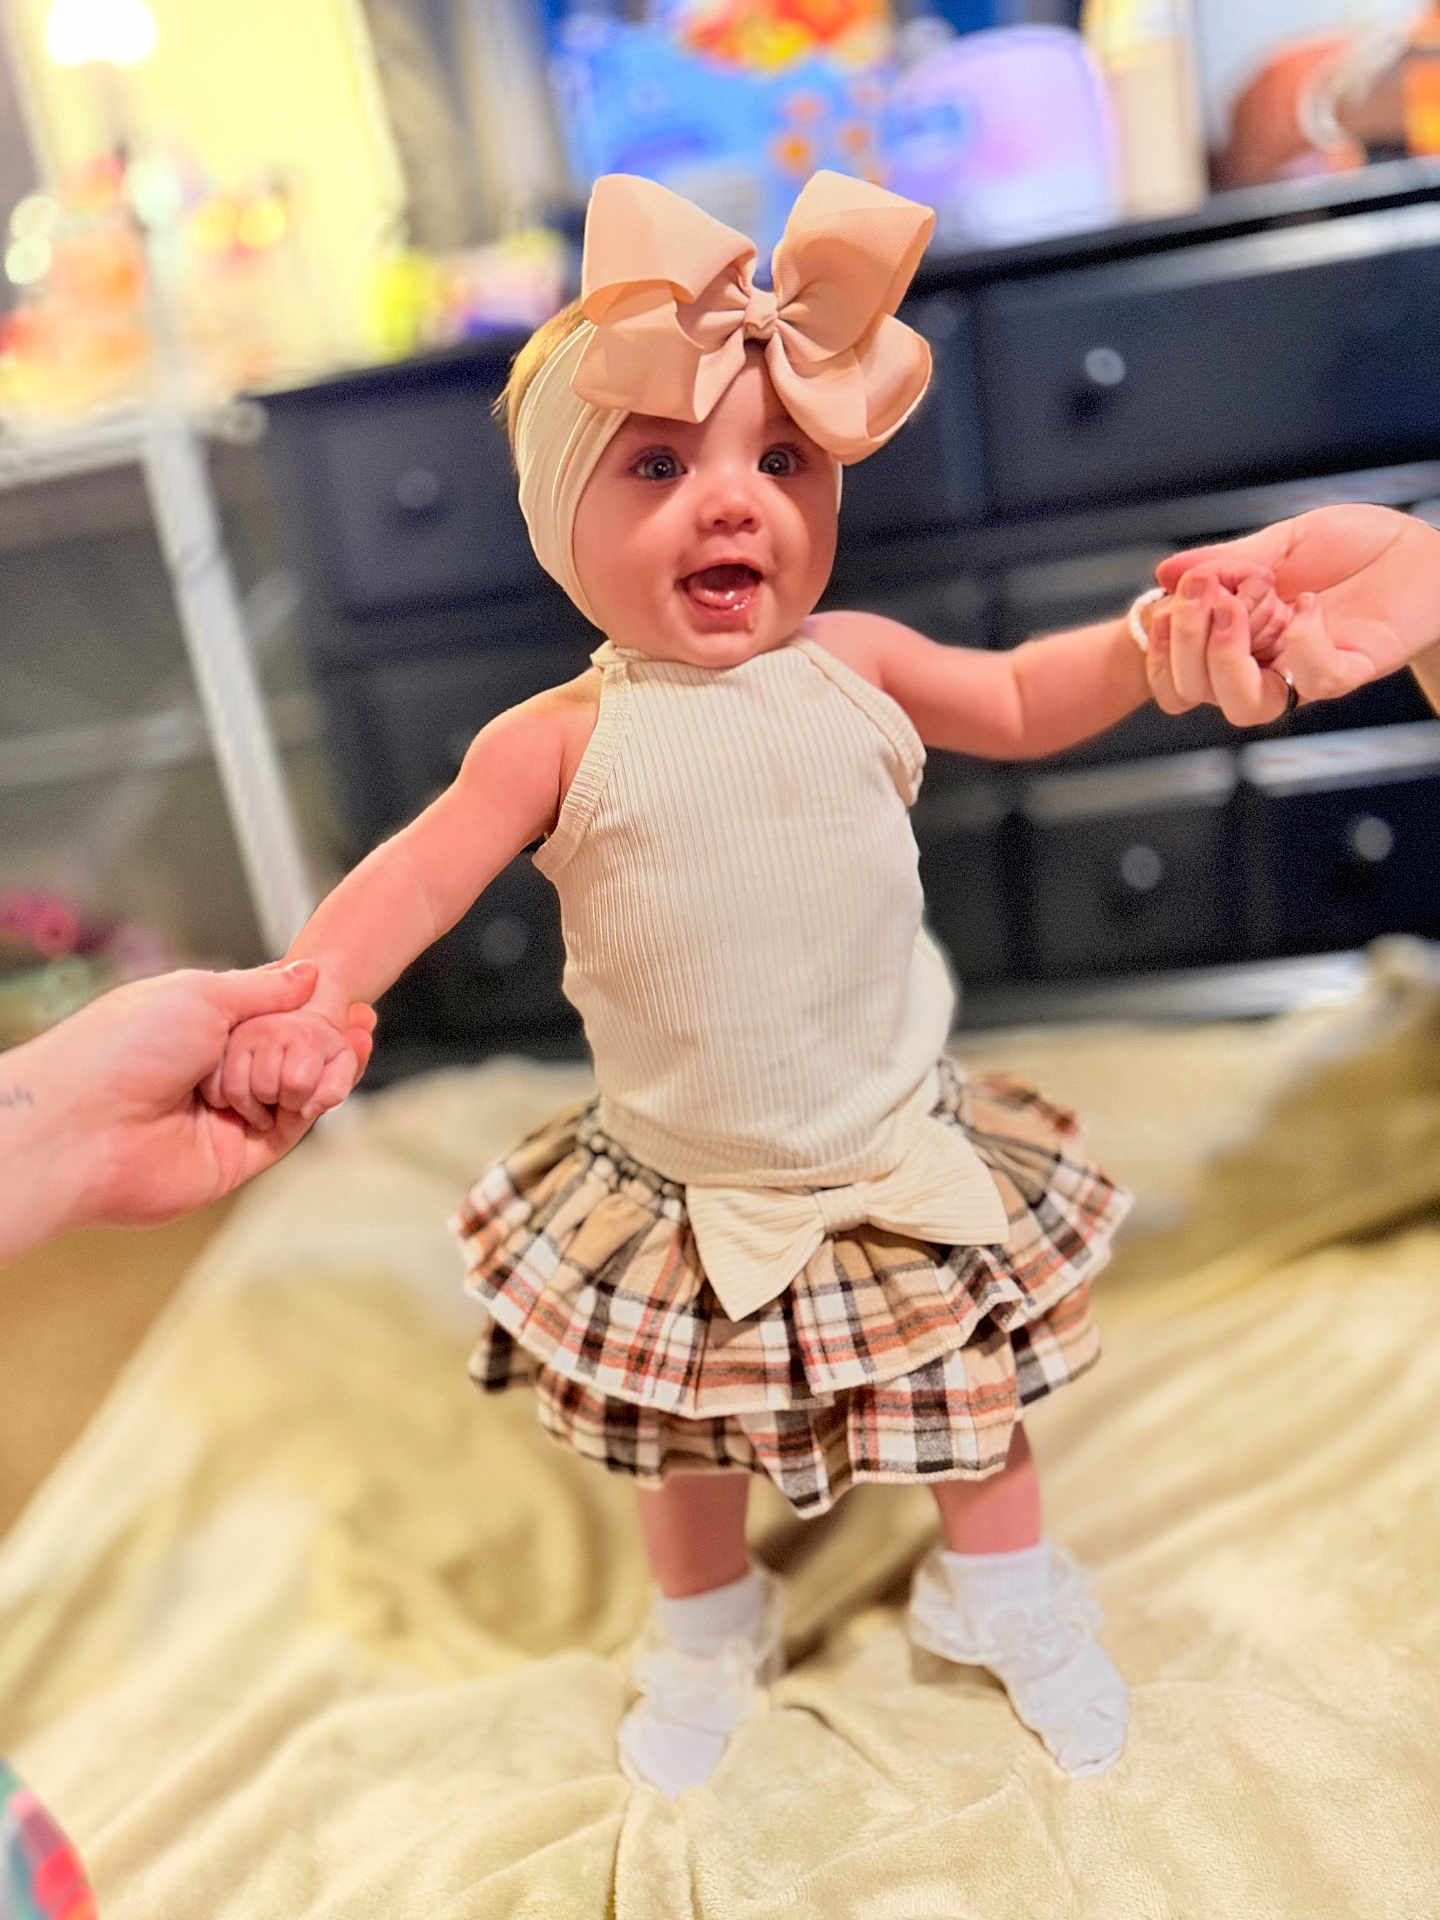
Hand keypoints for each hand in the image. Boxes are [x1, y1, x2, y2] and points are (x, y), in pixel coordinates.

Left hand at [1, 962, 375, 1248]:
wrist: (82, 1127)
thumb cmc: (123, 1048)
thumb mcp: (200, 995)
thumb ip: (262, 989)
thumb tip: (308, 972)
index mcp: (194, 1026)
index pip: (267, 1016)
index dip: (310, 1009)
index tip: (350, 1000)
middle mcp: (210, 1072)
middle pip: (288, 1054)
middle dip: (327, 1037)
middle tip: (362, 1020)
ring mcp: (223, 1116)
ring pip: (294, 1091)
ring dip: (325, 1067)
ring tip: (355, 1042)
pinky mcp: (234, 1158)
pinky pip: (288, 1130)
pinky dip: (315, 1106)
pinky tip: (337, 1080)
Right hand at [1156, 505, 1439, 704]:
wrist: (1424, 548)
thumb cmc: (1358, 545)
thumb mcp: (1283, 541)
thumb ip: (1227, 560)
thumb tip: (1162, 575)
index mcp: (1240, 637)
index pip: (1179, 673)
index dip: (1159, 653)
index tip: (1162, 605)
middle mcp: (1265, 663)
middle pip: (1199, 693)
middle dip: (1186, 644)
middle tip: (1202, 593)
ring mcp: (1305, 671)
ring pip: (1246, 707)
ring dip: (1228, 660)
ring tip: (1239, 608)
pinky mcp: (1351, 669)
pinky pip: (1315, 681)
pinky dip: (1302, 642)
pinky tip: (1307, 604)